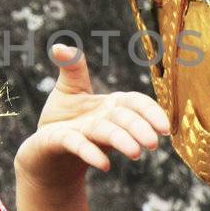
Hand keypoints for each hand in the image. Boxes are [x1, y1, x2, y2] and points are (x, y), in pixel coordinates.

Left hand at [14, 43, 169, 198]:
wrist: (44, 148)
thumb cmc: (63, 117)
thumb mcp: (68, 88)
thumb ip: (71, 66)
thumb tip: (59, 45)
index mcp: (111, 105)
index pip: (137, 104)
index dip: (152, 112)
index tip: (165, 127)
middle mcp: (103, 121)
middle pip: (125, 120)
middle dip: (140, 128)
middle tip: (153, 143)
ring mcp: (85, 133)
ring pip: (107, 134)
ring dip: (122, 142)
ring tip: (136, 153)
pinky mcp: (64, 144)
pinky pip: (80, 147)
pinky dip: (91, 153)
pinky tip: (104, 165)